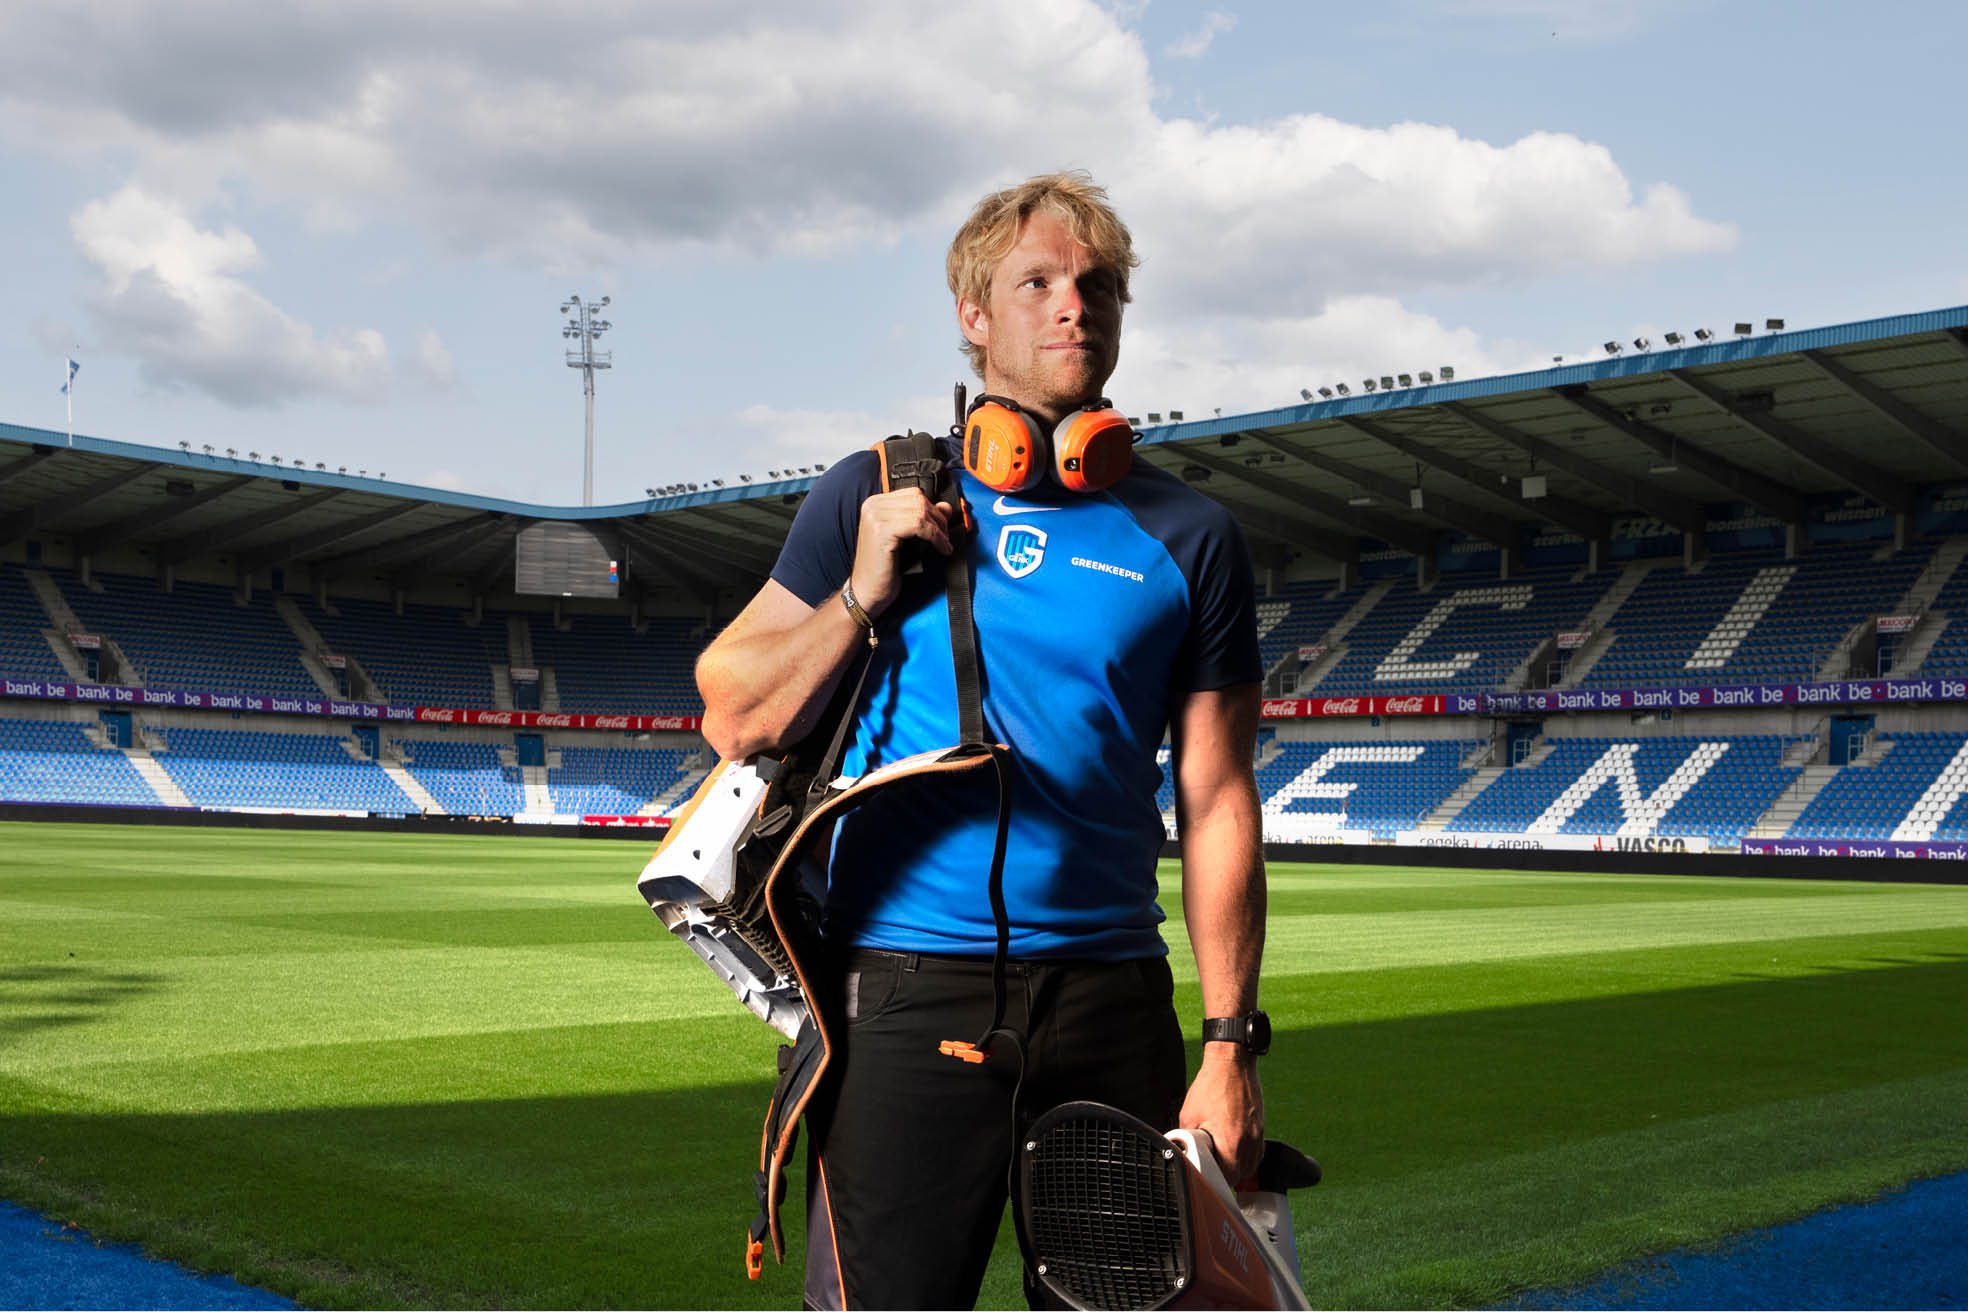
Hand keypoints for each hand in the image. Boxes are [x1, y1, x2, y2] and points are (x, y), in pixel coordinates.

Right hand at [848, 488, 954, 615]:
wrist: (867, 591)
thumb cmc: (886, 568)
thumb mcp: (908, 538)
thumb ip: (924, 519)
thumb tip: (946, 506)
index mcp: (876, 504)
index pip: (913, 494)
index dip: (933, 510)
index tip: (942, 529)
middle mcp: (873, 506)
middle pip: (919, 500)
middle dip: (938, 520)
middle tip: (945, 539)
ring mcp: (875, 516)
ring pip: (920, 512)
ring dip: (939, 530)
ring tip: (943, 546)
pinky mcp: (882, 531)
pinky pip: (919, 525)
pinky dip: (935, 537)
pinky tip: (940, 549)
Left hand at [1179, 1046, 1264, 1182]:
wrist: (1232, 1063)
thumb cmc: (1211, 1086)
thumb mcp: (1189, 1115)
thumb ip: (1187, 1139)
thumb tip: (1183, 1152)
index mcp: (1231, 1143)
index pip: (1228, 1179)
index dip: (1216, 1182)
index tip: (1207, 1180)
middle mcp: (1249, 1143)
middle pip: (1241, 1175)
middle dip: (1226, 1177)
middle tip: (1211, 1172)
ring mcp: (1258, 1135)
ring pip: (1251, 1165)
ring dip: (1238, 1169)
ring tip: (1222, 1163)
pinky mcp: (1260, 1127)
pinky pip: (1256, 1152)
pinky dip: (1246, 1157)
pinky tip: (1234, 1151)